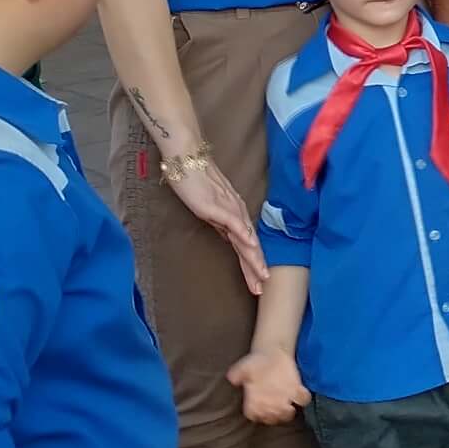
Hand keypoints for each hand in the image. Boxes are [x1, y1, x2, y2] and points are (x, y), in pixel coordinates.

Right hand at [163, 153, 267, 295]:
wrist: (186, 158)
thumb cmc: (195, 180)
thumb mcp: (209, 207)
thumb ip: (220, 221)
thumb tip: (228, 236)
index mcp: (234, 215)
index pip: (246, 245)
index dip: (251, 265)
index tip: (257, 284)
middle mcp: (236, 213)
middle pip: (249, 246)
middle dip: (255, 269)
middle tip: (262, 289)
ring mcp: (229, 208)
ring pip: (245, 238)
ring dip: (253, 258)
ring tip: (260, 277)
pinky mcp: (218, 204)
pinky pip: (233, 222)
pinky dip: (243, 235)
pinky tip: (249, 247)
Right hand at [226, 349, 307, 424]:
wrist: (271, 354)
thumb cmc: (254, 363)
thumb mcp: (244, 367)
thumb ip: (237, 373)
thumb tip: (232, 378)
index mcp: (254, 402)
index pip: (254, 415)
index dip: (257, 414)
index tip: (259, 406)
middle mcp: (269, 405)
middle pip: (272, 418)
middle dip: (274, 414)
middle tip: (275, 405)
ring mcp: (283, 400)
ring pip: (287, 415)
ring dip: (288, 412)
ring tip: (288, 401)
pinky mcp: (296, 391)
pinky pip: (302, 400)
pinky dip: (303, 397)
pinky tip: (299, 389)